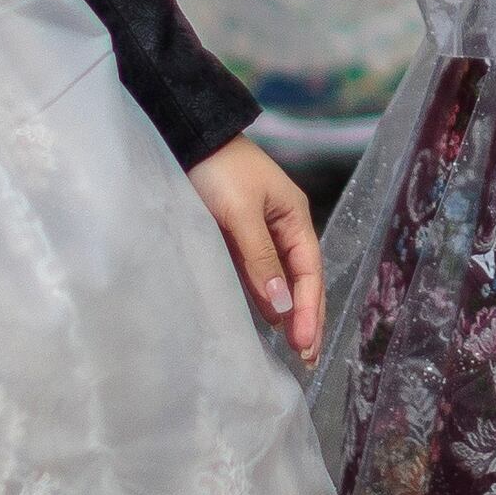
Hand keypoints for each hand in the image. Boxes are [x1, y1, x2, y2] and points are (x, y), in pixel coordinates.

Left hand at [186, 133, 326, 358]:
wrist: (185, 137)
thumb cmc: (218, 169)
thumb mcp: (241, 212)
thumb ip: (261, 258)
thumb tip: (282, 306)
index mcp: (294, 217)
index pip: (310, 272)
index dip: (310, 310)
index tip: (305, 345)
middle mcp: (282, 227)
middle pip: (301, 279)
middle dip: (308, 317)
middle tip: (307, 358)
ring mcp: (259, 233)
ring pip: (279, 280)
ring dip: (287, 313)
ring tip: (292, 347)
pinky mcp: (234, 236)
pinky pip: (255, 274)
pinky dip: (264, 299)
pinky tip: (265, 320)